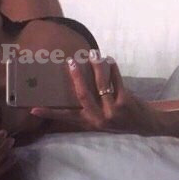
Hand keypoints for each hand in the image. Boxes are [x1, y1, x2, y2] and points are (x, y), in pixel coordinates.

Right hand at [30, 53, 160, 135]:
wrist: (145, 125)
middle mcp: (98, 118)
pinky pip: (116, 81)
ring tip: (92, 54)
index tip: (33, 110)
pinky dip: (112, 68)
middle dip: (76, 76)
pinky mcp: (124, 102)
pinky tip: (109, 60)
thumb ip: (91, 104)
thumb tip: (78, 80)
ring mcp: (112, 111)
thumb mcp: (102, 117)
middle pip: (82, 94)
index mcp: (89, 122)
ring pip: (100, 84)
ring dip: (96, 67)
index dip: (50, 113)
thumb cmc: (120, 118)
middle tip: (70, 61)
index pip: (66, 117)